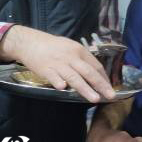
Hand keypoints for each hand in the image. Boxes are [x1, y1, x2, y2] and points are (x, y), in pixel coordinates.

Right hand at [0, 27, 114, 103]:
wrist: (30, 42)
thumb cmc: (52, 46)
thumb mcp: (70, 47)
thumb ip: (81, 58)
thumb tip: (94, 72)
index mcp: (79, 50)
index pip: (96, 66)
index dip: (104, 78)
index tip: (109, 88)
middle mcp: (71, 57)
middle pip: (89, 72)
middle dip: (101, 85)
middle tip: (110, 96)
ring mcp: (58, 64)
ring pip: (74, 77)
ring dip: (85, 89)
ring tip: (95, 99)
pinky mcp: (45, 69)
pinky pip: (54, 77)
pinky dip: (59, 82)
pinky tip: (63, 89)